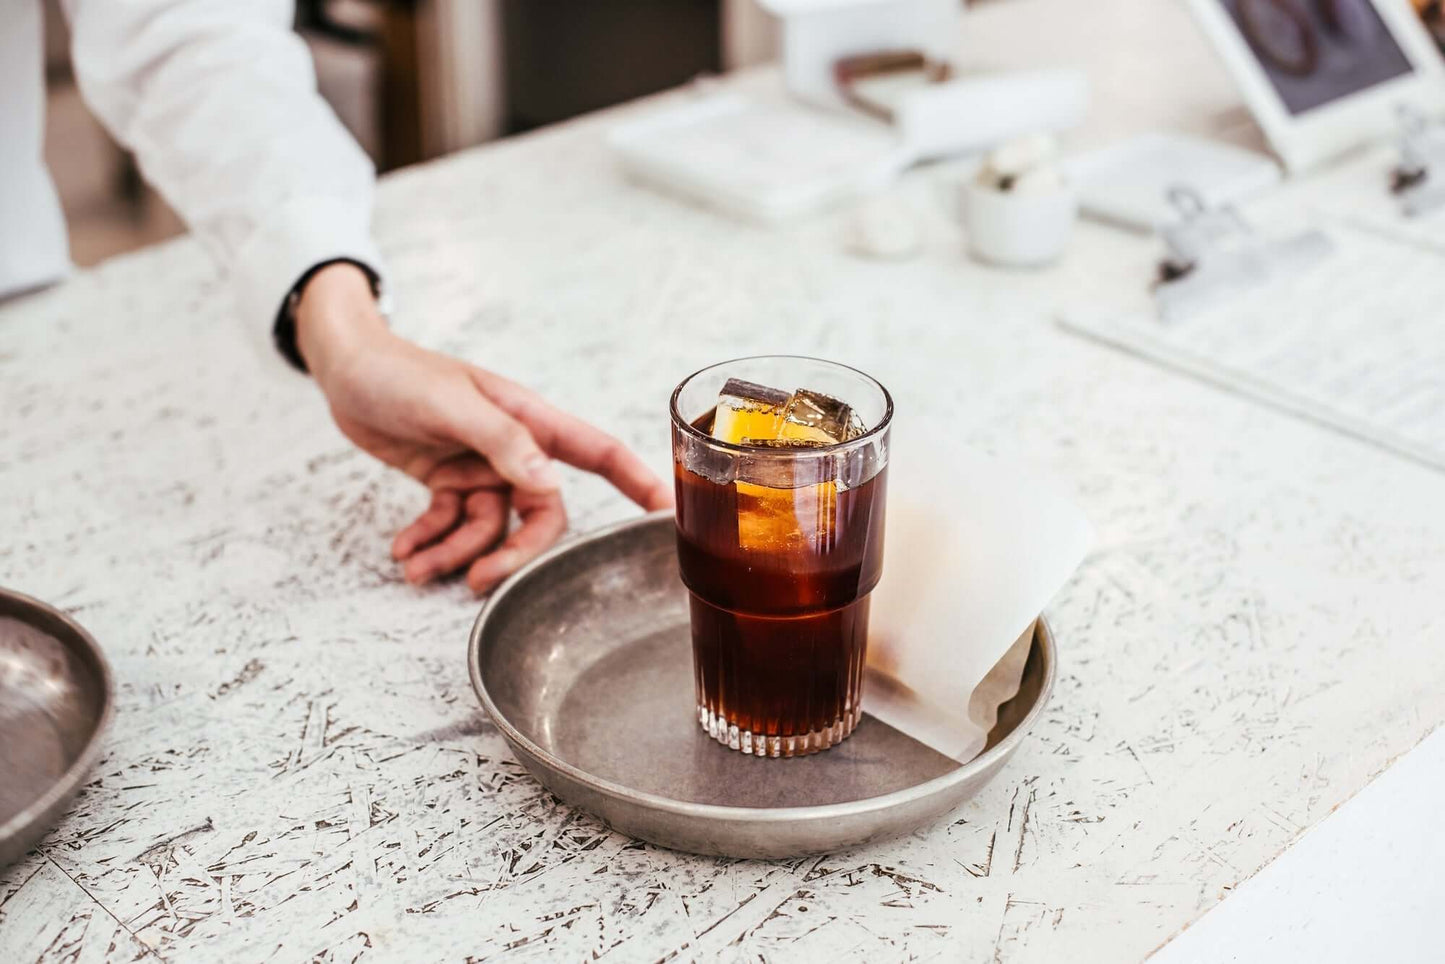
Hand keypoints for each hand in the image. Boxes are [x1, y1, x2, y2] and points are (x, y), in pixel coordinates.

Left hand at [294, 263, 671, 591]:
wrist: (345, 368)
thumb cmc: (401, 372)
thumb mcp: (452, 403)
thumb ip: (503, 441)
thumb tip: (550, 485)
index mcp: (530, 421)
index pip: (598, 453)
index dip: (637, 483)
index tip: (664, 515)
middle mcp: (513, 450)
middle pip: (540, 515)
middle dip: (513, 553)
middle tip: (480, 580)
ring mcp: (480, 468)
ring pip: (490, 529)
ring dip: (456, 554)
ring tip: (417, 569)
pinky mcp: (446, 483)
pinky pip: (450, 525)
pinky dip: (429, 543)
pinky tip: (404, 551)